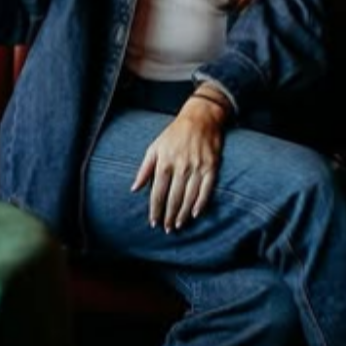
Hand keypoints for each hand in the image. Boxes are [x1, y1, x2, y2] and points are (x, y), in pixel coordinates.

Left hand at [131, 95, 227, 231]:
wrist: (200, 118)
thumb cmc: (174, 134)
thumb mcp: (154, 147)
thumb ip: (144, 169)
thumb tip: (134, 189)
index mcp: (165, 162)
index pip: (158, 193)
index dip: (155, 210)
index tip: (153, 222)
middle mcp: (181, 166)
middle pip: (173, 198)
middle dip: (169, 215)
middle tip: (167, 228)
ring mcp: (197, 167)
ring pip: (189, 197)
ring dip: (183, 214)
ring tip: (178, 225)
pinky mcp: (211, 167)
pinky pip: (206, 190)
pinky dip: (201, 203)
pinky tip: (195, 214)